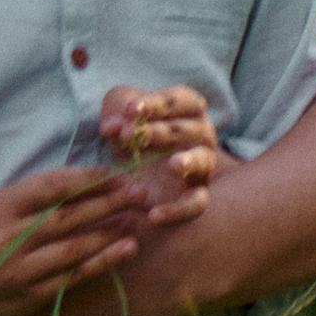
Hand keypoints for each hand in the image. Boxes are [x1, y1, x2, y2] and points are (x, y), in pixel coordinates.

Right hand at [0, 163, 142, 315]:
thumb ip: (24, 200)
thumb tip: (75, 185)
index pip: (52, 187)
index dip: (88, 178)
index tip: (115, 172)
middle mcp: (8, 239)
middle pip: (70, 216)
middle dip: (109, 201)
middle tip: (141, 190)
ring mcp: (18, 272)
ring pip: (75, 247)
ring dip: (111, 231)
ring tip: (138, 217)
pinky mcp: (26, 299)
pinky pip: (71, 278)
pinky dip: (100, 262)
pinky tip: (124, 250)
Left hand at [99, 84, 216, 226]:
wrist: (127, 173)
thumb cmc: (129, 134)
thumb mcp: (119, 114)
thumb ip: (116, 110)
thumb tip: (112, 127)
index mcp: (187, 108)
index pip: (180, 99)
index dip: (157, 103)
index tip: (130, 110)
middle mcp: (201, 135)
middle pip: (188, 129)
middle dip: (159, 131)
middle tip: (129, 134)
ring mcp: (202, 166)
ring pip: (202, 161)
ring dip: (189, 161)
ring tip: (172, 165)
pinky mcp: (195, 196)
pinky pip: (195, 204)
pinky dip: (178, 210)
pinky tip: (153, 215)